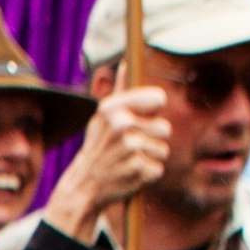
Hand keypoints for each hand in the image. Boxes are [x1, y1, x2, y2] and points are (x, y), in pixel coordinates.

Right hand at [44, 85, 168, 246]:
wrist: (84, 185)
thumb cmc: (98, 147)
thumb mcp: (102, 118)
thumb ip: (119, 91)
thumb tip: (127, 63)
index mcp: (113, 108)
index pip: (158, 98)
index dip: (154, 110)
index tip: (144, 118)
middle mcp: (122, 125)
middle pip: (165, 128)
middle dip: (152, 139)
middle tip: (131, 147)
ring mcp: (130, 149)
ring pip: (163, 150)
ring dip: (149, 158)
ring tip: (129, 161)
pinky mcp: (138, 170)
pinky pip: (158, 169)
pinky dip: (147, 174)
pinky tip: (130, 174)